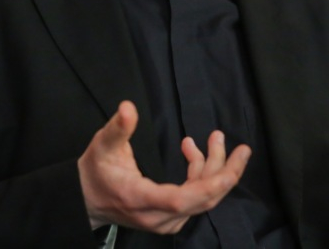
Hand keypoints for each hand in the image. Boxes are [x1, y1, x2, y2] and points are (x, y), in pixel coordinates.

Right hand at [78, 100, 250, 233]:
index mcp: (140, 198)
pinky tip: (194, 153)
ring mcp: (164, 221)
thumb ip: (118, 127)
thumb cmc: (95, 172)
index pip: (182, 199)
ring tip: (214, 138)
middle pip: (202, 200)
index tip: (233, 166)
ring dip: (214, 169)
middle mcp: (156, 216)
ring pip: (201, 199)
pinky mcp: (169, 219)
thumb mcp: (102, 145)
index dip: (211, 184)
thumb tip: (128, 108)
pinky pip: (195, 200)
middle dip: (226, 173)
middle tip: (242, 149)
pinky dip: (202, 176)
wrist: (85, 200)